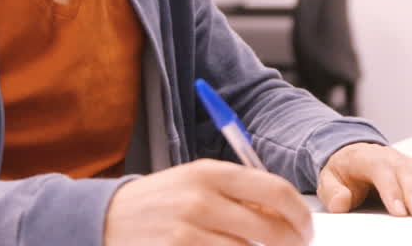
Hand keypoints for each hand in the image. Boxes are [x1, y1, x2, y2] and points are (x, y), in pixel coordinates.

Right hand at [104, 158, 313, 245]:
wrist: (106, 218)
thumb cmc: (160, 201)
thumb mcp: (195, 182)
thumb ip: (237, 193)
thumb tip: (284, 214)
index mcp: (211, 172)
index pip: (276, 191)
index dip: (299, 214)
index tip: (306, 228)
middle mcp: (202, 200)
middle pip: (271, 229)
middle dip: (291, 244)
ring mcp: (189, 232)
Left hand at [317, 143, 411, 216]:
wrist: (353, 156)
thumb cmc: (344, 172)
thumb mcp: (329, 180)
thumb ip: (332, 192)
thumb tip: (340, 202)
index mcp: (366, 158)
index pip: (381, 170)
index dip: (391, 190)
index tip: (398, 211)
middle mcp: (392, 158)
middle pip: (407, 173)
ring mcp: (409, 163)